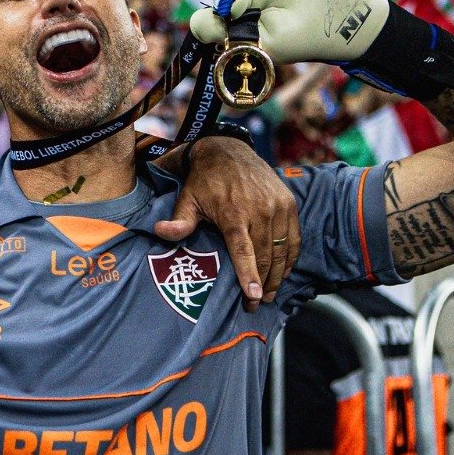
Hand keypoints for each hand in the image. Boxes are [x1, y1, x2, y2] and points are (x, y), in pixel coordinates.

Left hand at [154, 136, 299, 310]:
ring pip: (281, 251)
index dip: (248, 275)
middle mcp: (260, 210)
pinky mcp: (288, 203)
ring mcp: (278, 206)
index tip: (252, 296)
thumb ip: (179, 221)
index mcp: (234, 213)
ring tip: (268, 294)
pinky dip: (289, 258)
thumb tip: (160, 232)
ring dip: (277, 276)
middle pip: (265, 256)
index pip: (244, 250)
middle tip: (255, 304)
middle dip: (262, 284)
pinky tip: (282, 272)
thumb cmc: (205, 181)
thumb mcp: (187, 199)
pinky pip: (293, 238)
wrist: (229, 151)